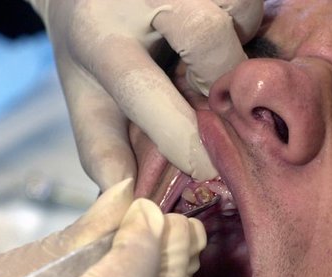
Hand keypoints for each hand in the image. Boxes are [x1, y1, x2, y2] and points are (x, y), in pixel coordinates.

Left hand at [27, 0, 263, 189]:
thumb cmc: (93, 52)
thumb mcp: (86, 99)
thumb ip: (104, 149)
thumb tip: (128, 202)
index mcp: (97, 37)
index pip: (140, 88)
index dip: (178, 134)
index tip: (204, 166)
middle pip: (204, 34)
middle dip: (221, 75)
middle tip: (213, 94)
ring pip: (239, 7)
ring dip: (239, 42)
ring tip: (211, 56)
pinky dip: (245, 21)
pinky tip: (221, 33)